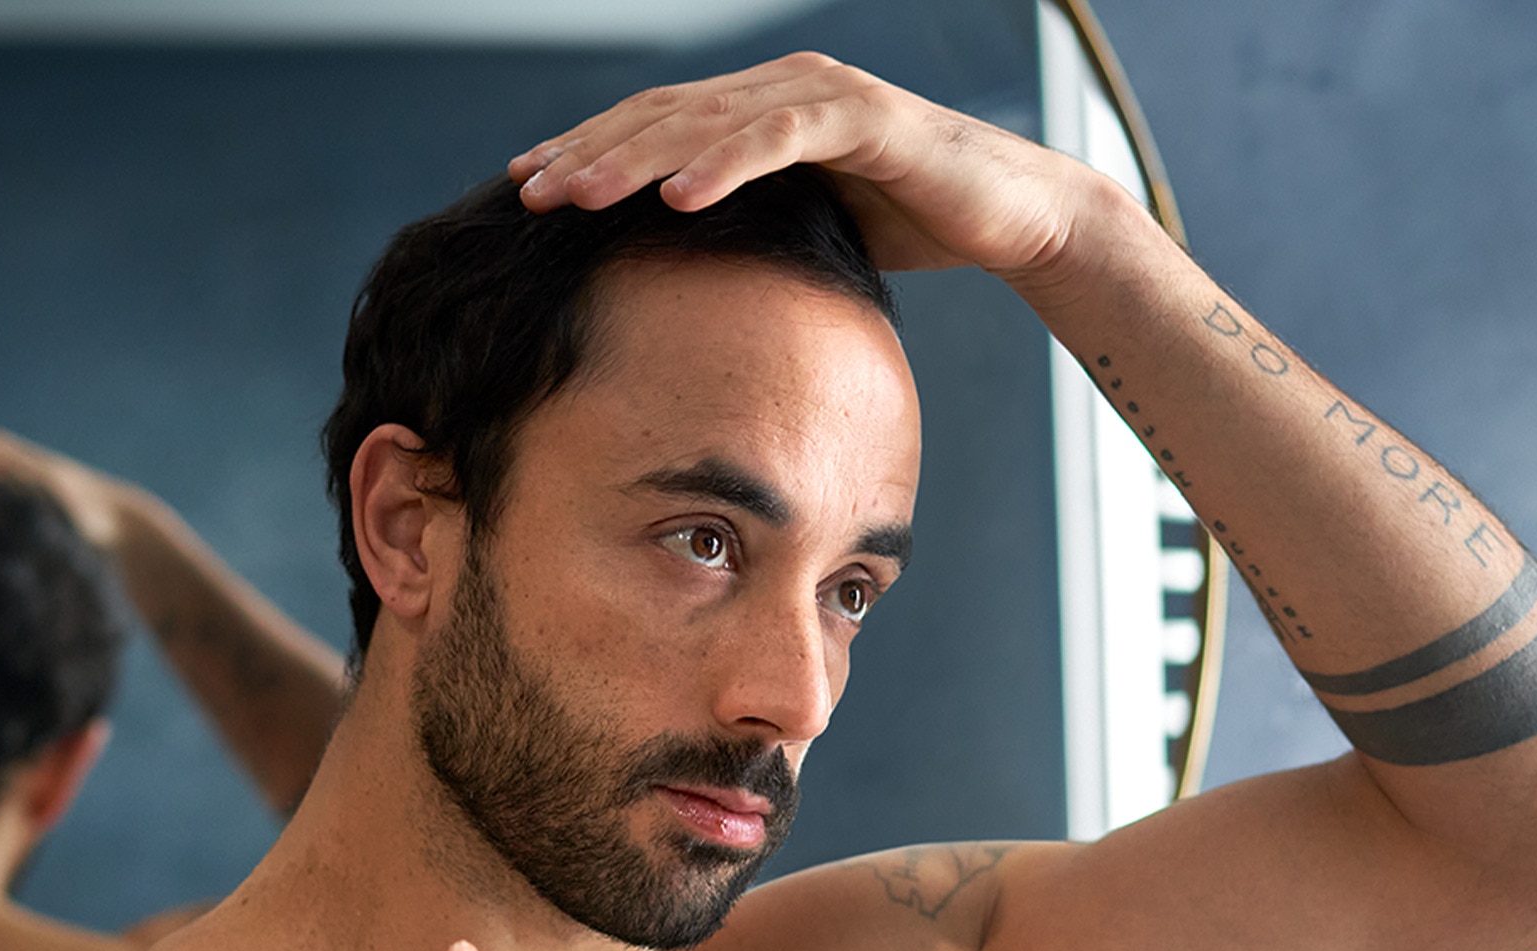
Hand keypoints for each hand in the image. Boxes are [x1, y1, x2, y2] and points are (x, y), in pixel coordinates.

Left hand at [508, 52, 1110, 275]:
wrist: (1009, 217)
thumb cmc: (904, 227)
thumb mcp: (800, 229)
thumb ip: (741, 229)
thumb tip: (671, 276)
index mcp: (758, 111)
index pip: (653, 125)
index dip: (588, 150)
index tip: (526, 187)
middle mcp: (781, 87)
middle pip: (663, 115)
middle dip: (590, 153)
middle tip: (529, 193)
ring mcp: (822, 95)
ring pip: (708, 120)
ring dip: (636, 158)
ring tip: (579, 195)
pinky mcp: (865, 118)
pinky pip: (782, 137)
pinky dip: (726, 163)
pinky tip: (676, 195)